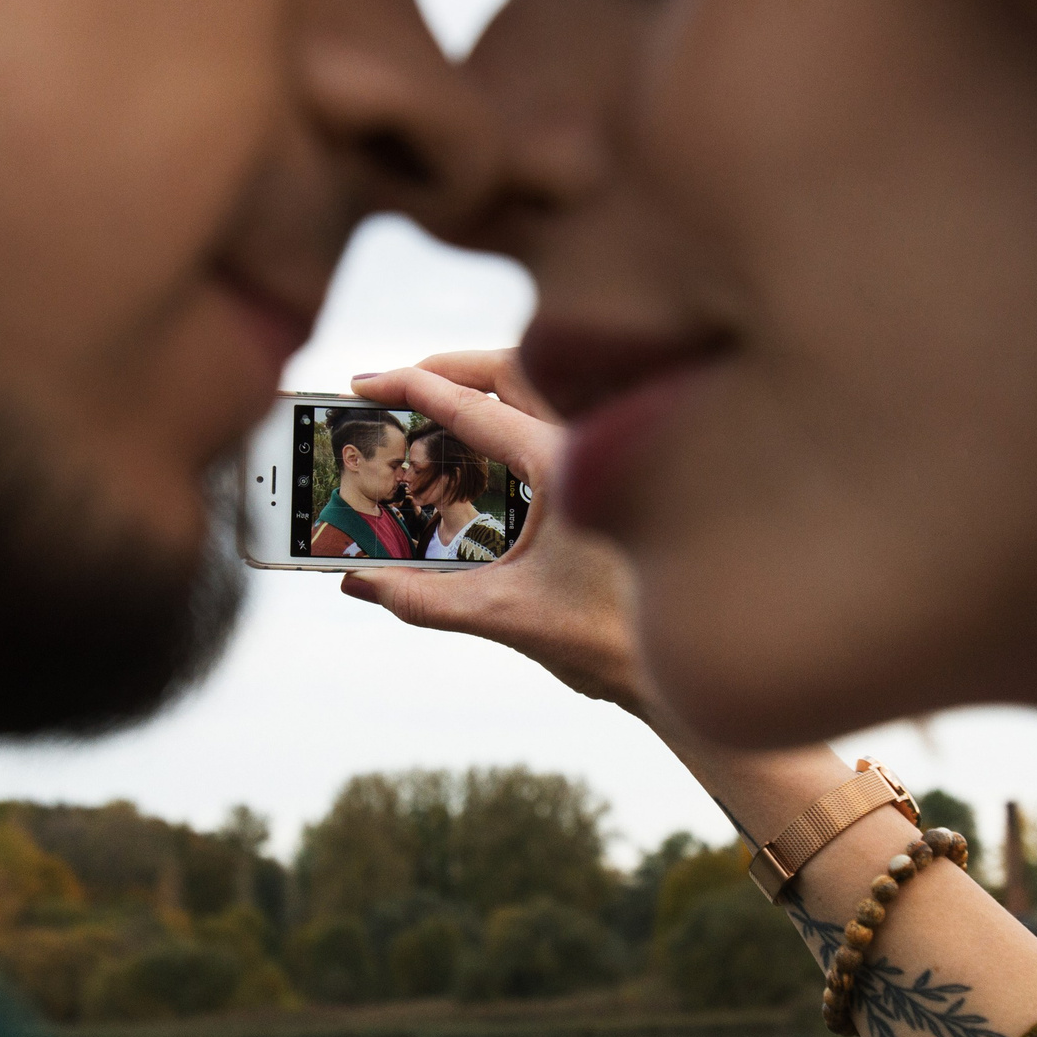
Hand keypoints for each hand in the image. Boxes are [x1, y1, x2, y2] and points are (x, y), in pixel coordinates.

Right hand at [340, 352, 652, 711]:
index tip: (362, 384)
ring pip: (538, 389)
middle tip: (396, 387)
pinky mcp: (611, 477)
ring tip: (433, 410)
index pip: (471, 404)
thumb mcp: (504, 616)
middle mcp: (587, 444)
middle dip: (448, 369)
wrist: (679, 667)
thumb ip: (423, 598)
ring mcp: (604, 456)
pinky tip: (484, 451)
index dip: (408, 387)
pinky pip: (553, 423)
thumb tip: (357, 581)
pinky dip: (512, 417)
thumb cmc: (609, 639)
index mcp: (560, 462)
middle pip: (510, 369)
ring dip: (484, 388)